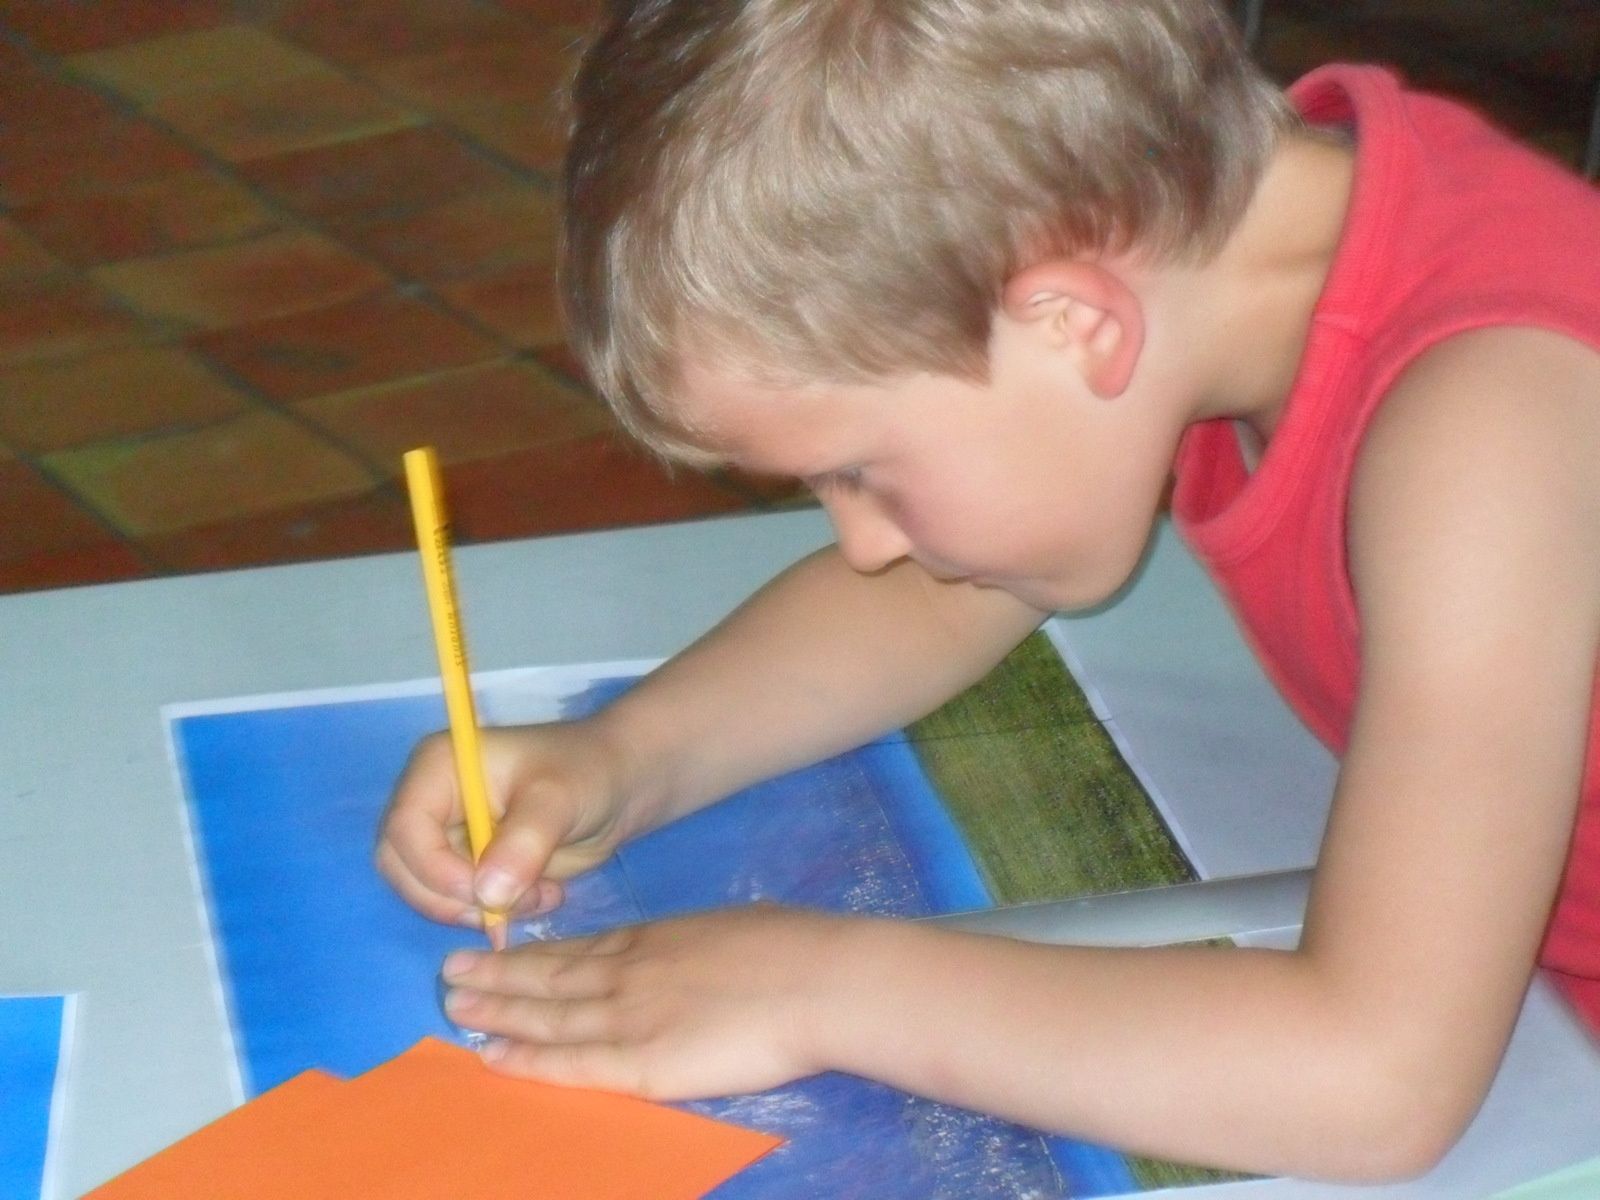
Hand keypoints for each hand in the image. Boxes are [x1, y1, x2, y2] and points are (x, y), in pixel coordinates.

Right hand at [375, 721, 634, 926]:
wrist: (619, 782)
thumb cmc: (587, 771)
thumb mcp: (559, 800)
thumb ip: (523, 844)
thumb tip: (486, 894)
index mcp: (438, 767)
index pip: (405, 828)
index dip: (434, 869)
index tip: (485, 895)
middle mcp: (431, 800)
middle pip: (404, 867)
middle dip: (453, 898)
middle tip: (513, 905)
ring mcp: (446, 834)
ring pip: (430, 892)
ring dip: (480, 910)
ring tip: (542, 896)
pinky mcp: (468, 864)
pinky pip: (460, 903)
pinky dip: (497, 912)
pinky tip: (543, 896)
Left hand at [441, 906, 849, 1099]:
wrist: (816, 979)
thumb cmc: (792, 951)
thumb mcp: (730, 931)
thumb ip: (699, 947)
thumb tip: (699, 954)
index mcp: (656, 939)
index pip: (580, 950)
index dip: (535, 955)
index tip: (498, 949)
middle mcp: (629, 971)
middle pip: (549, 977)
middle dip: (498, 976)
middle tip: (450, 973)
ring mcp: (630, 1014)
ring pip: (547, 1015)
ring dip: (497, 1012)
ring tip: (455, 1008)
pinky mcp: (640, 1060)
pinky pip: (570, 1062)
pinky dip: (526, 1060)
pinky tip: (492, 1058)